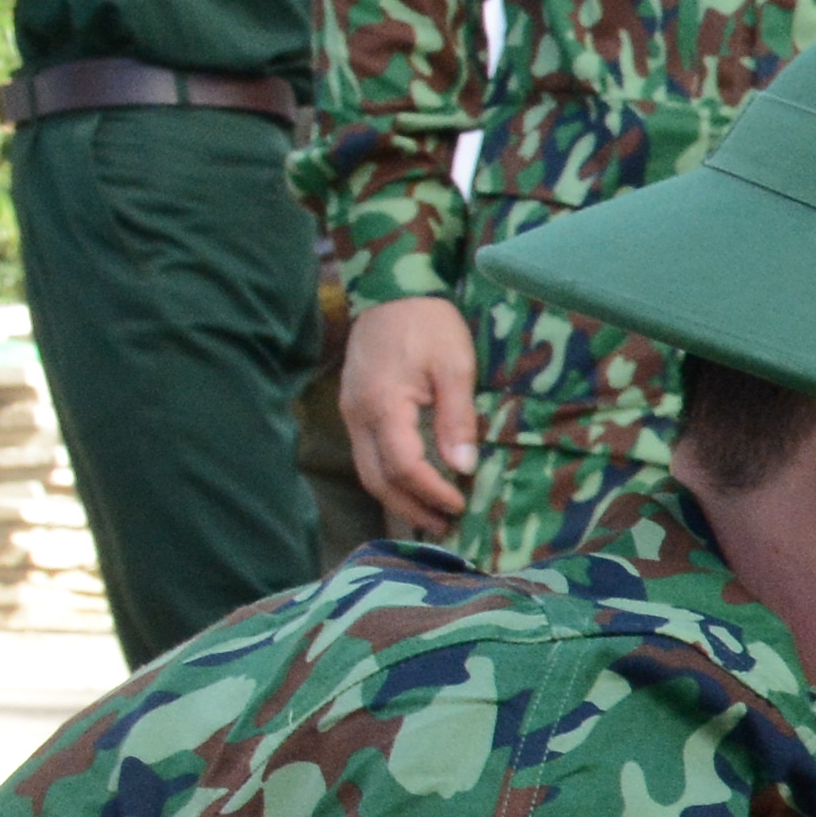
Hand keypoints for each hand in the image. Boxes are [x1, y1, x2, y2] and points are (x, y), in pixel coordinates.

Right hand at [342, 296, 482, 530]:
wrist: (392, 290)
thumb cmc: (428, 323)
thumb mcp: (455, 366)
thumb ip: (457, 417)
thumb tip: (463, 466)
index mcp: (383, 405)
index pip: (404, 466)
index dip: (432, 491)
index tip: (460, 503)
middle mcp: (358, 414)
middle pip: (377, 479)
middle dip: (411, 508)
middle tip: (446, 526)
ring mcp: (351, 412)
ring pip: (367, 471)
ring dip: (398, 498)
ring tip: (433, 515)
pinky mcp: (355, 408)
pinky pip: (367, 454)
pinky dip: (390, 477)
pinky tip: (415, 486)